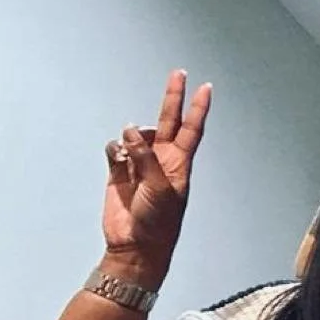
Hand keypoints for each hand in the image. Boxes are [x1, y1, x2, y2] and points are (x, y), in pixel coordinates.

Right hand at [101, 74, 210, 277]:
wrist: (134, 246)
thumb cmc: (158, 222)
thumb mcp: (160, 188)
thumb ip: (146, 157)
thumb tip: (131, 131)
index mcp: (179, 164)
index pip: (191, 129)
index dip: (198, 108)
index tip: (206, 87)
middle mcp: (161, 160)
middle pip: (168, 121)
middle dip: (172, 98)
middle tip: (178, 73)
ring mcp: (139, 164)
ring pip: (135, 135)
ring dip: (132, 138)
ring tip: (129, 157)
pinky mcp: (118, 173)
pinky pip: (115, 149)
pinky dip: (114, 149)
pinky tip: (116, 158)